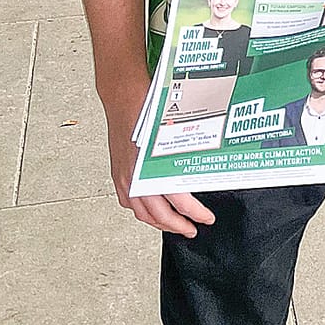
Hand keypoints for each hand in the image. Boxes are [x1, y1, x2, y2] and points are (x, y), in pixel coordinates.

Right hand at [99, 80, 214, 236]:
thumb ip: (184, 155)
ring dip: (159, 222)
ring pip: (141, 211)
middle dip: (177, 226)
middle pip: (158, 214)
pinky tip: (151, 210)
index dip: (194, 213)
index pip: (178, 201)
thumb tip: (204, 168)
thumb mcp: (174, 133)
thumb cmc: (149, 108)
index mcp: (154, 169)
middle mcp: (136, 176)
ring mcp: (124, 176)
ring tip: (174, 224)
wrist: (123, 96)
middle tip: (193, 229)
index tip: (207, 219)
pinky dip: (141, 209)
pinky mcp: (117, 173)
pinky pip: (128, 200)